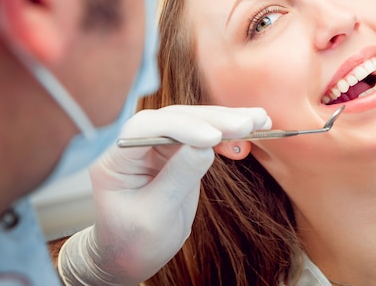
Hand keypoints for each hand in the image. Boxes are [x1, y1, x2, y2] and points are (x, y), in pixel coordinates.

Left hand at [58, 105, 270, 284]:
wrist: (131, 255)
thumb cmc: (132, 241)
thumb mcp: (155, 216)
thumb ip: (178, 178)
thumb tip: (206, 147)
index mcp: (116, 159)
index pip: (146, 129)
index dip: (181, 128)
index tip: (211, 138)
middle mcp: (136, 144)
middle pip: (175, 119)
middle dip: (212, 120)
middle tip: (246, 123)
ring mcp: (158, 145)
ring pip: (194, 122)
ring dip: (227, 120)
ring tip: (259, 120)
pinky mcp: (178, 151)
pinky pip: (205, 135)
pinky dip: (228, 132)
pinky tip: (253, 127)